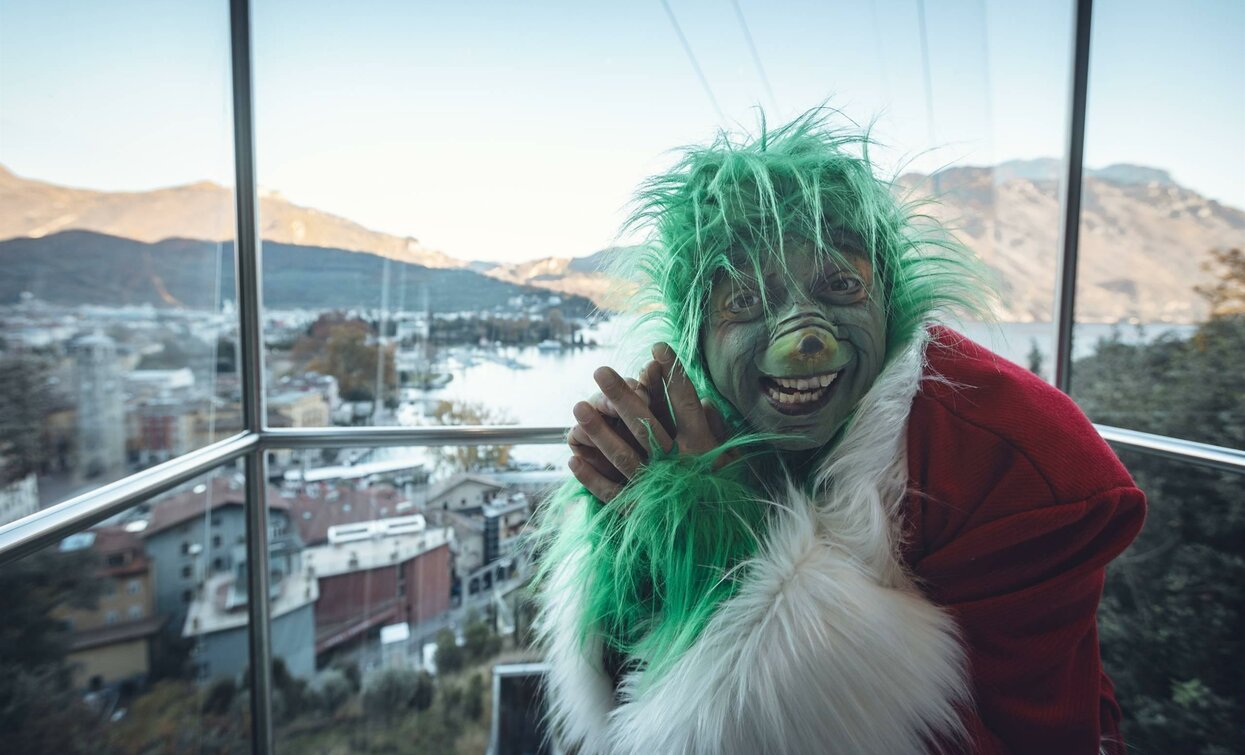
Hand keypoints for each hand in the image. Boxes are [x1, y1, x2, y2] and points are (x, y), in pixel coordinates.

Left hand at [567, 342, 729, 501]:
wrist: (723, 553)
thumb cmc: (730, 501)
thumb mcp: (734, 464)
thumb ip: (719, 432)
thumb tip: (704, 399)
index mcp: (702, 450)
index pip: (685, 403)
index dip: (672, 373)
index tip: (658, 347)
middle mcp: (676, 466)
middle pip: (644, 423)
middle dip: (621, 395)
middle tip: (600, 370)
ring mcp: (655, 490)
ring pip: (621, 455)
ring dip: (598, 431)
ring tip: (578, 407)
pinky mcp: (638, 514)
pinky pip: (609, 492)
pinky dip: (589, 476)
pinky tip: (571, 459)